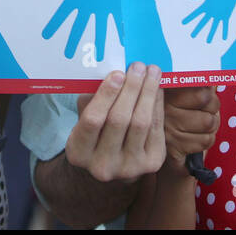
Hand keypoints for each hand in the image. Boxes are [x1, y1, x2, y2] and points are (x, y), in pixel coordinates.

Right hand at [65, 63, 165, 182]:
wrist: (111, 164)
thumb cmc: (95, 133)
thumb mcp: (84, 118)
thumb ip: (93, 99)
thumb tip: (112, 71)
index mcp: (78, 153)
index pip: (92, 120)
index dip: (106, 95)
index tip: (118, 73)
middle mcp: (102, 165)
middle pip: (119, 120)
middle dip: (131, 89)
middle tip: (138, 66)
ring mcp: (128, 168)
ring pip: (141, 124)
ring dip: (148, 93)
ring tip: (152, 72)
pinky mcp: (151, 164)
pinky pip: (156, 129)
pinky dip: (157, 105)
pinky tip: (157, 88)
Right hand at [162, 85, 219, 177]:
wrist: (161, 150)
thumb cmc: (178, 116)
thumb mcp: (183, 95)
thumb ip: (197, 84)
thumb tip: (213, 80)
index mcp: (165, 91)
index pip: (200, 88)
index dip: (209, 93)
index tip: (205, 95)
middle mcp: (163, 108)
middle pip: (208, 101)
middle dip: (213, 107)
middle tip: (206, 111)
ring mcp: (167, 130)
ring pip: (209, 123)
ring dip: (212, 125)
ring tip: (202, 124)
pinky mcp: (174, 149)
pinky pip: (206, 141)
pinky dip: (207, 139)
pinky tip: (197, 138)